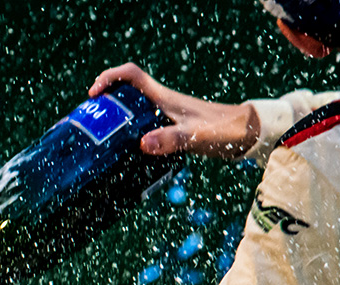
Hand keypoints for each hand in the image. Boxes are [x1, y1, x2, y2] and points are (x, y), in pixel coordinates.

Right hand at [89, 64, 259, 158]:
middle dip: (105, 102)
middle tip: (91, 122)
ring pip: (133, 109)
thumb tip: (142, 144)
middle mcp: (162, 102)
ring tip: (101, 139)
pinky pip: (143, 124)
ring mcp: (166, 114)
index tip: (94, 95)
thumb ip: (170, 140)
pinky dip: (130, 133)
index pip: (131, 75)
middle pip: (126, 92)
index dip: (108, 78)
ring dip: (116, 118)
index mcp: (164, 98)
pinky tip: (127, 153)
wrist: (248, 134)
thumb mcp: (195, 137)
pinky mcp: (171, 127)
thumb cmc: (225, 131)